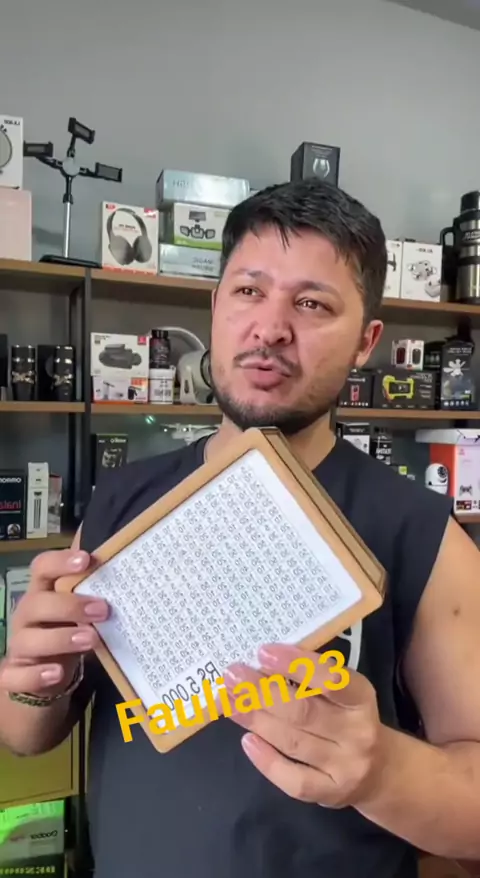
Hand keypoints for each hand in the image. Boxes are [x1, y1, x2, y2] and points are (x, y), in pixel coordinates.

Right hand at [0, 549, 108, 698]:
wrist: (42, 678)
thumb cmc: (66, 634)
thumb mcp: (80, 615)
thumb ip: (95, 599)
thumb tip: (130, 581)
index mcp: (42, 593)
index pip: (42, 568)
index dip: (60, 561)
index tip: (86, 559)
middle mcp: (26, 616)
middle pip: (37, 603)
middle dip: (70, 606)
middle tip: (103, 610)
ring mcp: (18, 646)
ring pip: (28, 640)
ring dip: (60, 638)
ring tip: (90, 640)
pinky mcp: (14, 676)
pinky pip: (17, 675)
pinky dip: (36, 675)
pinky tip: (56, 673)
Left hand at [223, 643, 385, 807]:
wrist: (380, 772)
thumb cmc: (350, 718)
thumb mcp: (345, 692)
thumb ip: (314, 678)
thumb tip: (264, 661)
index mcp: (361, 698)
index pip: (330, 680)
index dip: (296, 665)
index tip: (263, 652)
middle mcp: (357, 733)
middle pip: (304, 712)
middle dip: (263, 692)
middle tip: (232, 675)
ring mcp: (345, 766)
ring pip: (293, 742)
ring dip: (256, 720)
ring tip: (228, 702)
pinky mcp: (330, 794)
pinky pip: (294, 780)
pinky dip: (267, 760)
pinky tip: (247, 741)